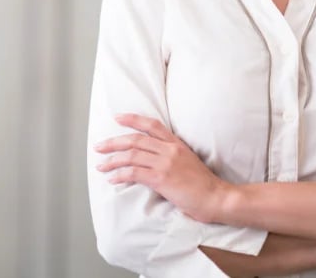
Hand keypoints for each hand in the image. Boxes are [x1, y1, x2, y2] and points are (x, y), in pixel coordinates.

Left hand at [94, 113, 227, 222]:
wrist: (216, 197)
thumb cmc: (202, 184)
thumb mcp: (187, 161)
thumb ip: (170, 156)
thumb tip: (150, 159)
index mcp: (176, 144)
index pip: (151, 125)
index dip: (132, 119)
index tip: (117, 117)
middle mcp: (169, 150)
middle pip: (135, 139)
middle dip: (113, 142)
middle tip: (98, 147)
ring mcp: (165, 163)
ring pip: (131, 155)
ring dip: (112, 161)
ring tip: (101, 166)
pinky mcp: (162, 178)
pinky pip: (134, 173)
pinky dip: (120, 175)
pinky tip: (112, 179)